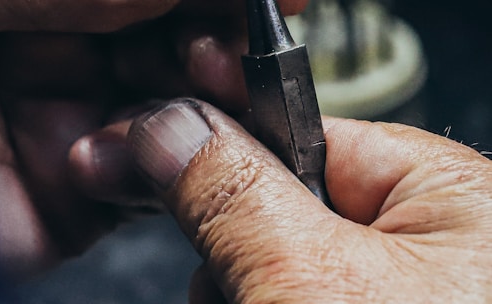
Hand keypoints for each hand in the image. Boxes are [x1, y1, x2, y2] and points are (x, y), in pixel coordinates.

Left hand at [0, 0, 307, 276]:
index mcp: (33, 2)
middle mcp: (62, 55)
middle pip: (173, 42)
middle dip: (216, 43)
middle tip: (237, 50)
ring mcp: (80, 123)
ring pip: (180, 110)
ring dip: (203, 104)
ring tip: (200, 92)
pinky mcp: (90, 193)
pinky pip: (157, 178)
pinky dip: (164, 165)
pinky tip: (125, 150)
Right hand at [127, 99, 491, 302]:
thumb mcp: (309, 278)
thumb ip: (234, 194)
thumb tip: (169, 126)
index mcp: (440, 194)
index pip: (300, 132)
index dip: (221, 133)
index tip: (153, 130)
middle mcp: (422, 240)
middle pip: (276, 204)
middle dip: (230, 241)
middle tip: (226, 286)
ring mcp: (390, 290)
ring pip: (270, 262)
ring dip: (235, 289)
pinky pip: (281, 295)